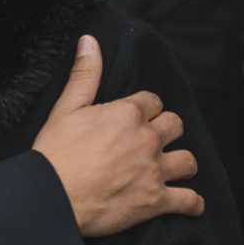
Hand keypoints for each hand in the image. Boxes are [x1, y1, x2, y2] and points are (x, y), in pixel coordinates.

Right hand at [32, 35, 202, 237]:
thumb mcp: (66, 108)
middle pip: (175, 126)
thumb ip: (85, 74)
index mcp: (128, 113)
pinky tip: (189, 203)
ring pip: (188, 161)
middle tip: (151, 142)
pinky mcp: (155, 201)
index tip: (135, 120)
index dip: (145, 109)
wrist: (51, 197)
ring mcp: (154, 171)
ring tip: (171, 169)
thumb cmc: (55, 153)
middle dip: (166, 132)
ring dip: (181, 164)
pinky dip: (192, 204)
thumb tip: (90, 41)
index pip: (154, 101)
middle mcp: (147, 139)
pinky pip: (190, 201)